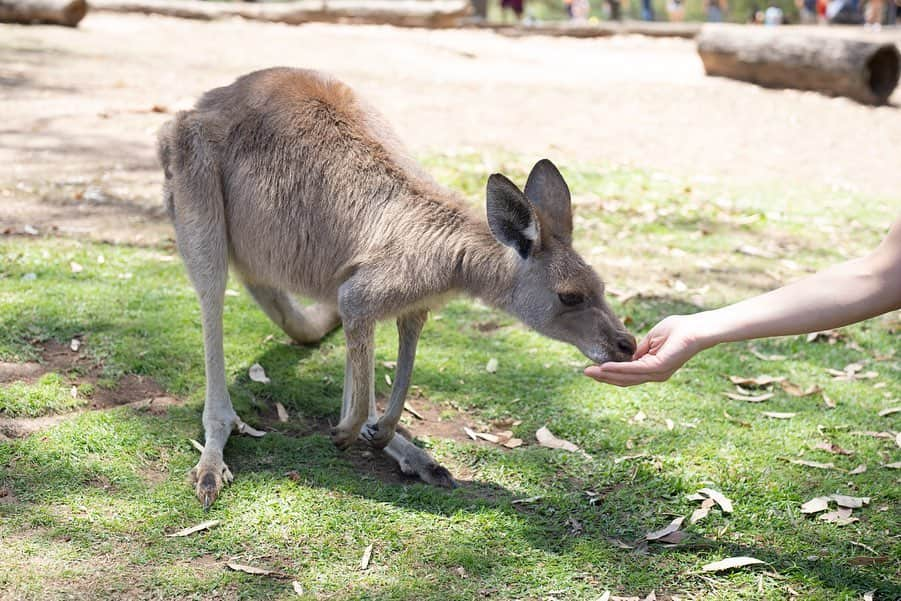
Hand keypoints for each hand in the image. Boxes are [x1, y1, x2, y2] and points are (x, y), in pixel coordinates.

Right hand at [584, 314, 708, 385]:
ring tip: (590, 372)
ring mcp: (657, 372)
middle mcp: (655, 374)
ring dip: (607, 375)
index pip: (628, 374)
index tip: (593, 369)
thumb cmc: (680, 329)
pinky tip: (605, 368)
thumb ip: (641, 349)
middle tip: (585, 373)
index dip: (610, 373)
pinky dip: (618, 369)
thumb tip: (630, 355)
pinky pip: (634, 369)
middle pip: (624, 380)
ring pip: (627, 377)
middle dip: (604, 378)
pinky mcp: (659, 367)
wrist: (697, 328)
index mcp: (654, 368)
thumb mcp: (653, 338)